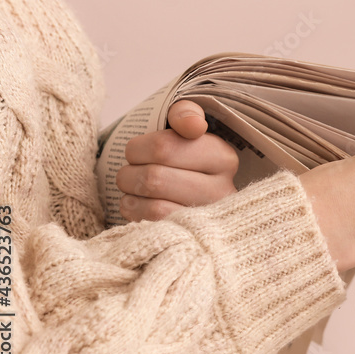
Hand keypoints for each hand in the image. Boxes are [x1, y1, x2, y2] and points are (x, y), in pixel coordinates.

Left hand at [116, 100, 238, 221]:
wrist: (185, 187)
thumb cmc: (180, 154)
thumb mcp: (185, 127)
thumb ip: (186, 113)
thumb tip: (194, 126)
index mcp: (224, 158)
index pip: (164, 148)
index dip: (138, 148)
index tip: (140, 150)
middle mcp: (223, 191)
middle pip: (154, 178)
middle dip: (130, 173)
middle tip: (131, 171)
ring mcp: (208, 220)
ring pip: (153, 206)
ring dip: (131, 196)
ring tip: (134, 189)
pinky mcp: (190, 240)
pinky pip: (151, 226)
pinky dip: (135, 213)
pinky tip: (140, 205)